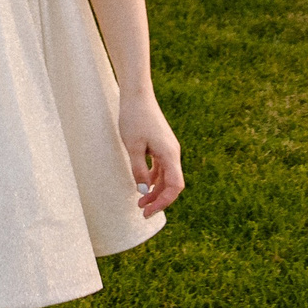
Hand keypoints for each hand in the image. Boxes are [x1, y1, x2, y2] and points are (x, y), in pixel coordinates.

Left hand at [117, 93, 185, 216]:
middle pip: (171, 184)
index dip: (163, 202)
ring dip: (155, 191)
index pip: (175, 186)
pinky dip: (153, 179)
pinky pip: (161, 168)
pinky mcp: (161, 145)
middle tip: (142, 211)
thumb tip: (143, 192)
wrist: (137, 95)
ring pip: (166, 177)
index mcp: (169, 154)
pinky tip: (142, 184)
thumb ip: (138, 170)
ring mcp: (168, 149)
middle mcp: (173, 153)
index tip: (148, 211)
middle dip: (158, 200)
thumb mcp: (133, 147)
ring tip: (140, 202)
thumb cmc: (134, 118)